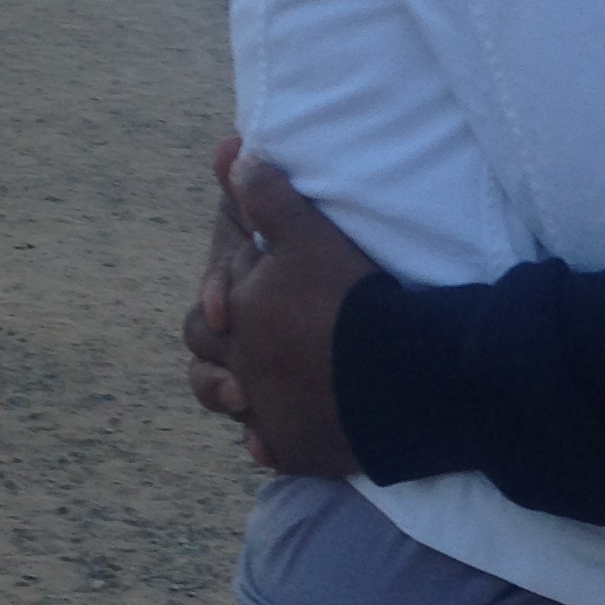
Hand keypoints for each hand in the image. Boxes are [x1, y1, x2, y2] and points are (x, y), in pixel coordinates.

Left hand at [181, 145, 378, 477]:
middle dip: (217, 344)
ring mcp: (266, 413)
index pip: (205, 304)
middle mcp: (241, 368)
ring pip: (228, 404)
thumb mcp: (310, 234)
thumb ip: (268, 197)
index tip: (235, 290)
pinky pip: (270, 448)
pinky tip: (274, 439)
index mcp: (238, 317)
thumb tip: (233, 155)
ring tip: (245, 390)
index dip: (217, 290)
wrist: (398, 376)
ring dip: (231, 393)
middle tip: (237, 331)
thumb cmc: (351, 299)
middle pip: (205, 357)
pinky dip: (269, 440)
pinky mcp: (295, 449)